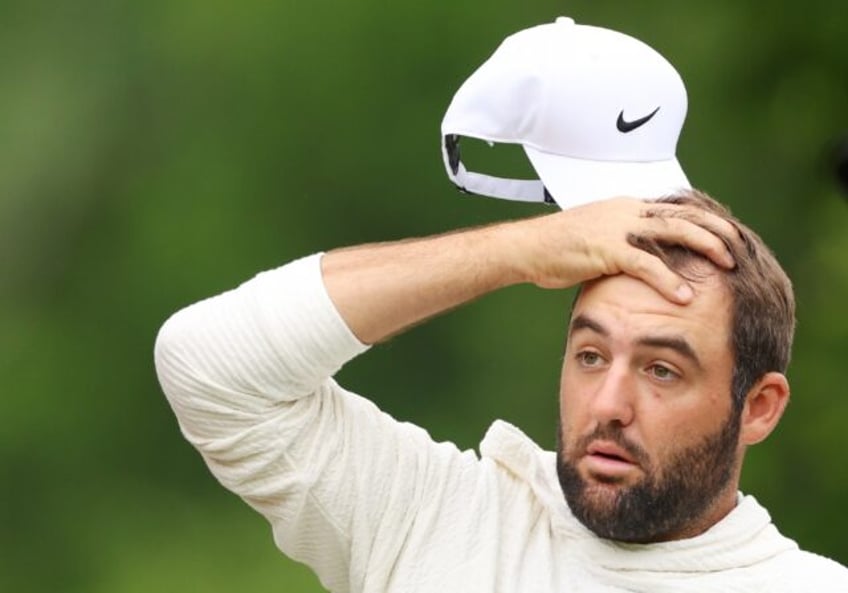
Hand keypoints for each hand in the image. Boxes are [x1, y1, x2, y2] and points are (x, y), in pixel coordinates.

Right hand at [505, 196, 739, 303]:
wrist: (527, 247)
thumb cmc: (557, 247)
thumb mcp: (597, 236)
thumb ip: (623, 242)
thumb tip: (643, 258)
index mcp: (627, 207)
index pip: (676, 208)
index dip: (706, 220)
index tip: (729, 234)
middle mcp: (627, 211)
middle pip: (684, 214)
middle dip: (716, 230)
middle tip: (740, 248)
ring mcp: (617, 227)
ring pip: (673, 231)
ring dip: (705, 246)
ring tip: (728, 264)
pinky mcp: (606, 248)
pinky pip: (645, 263)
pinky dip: (667, 279)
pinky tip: (684, 295)